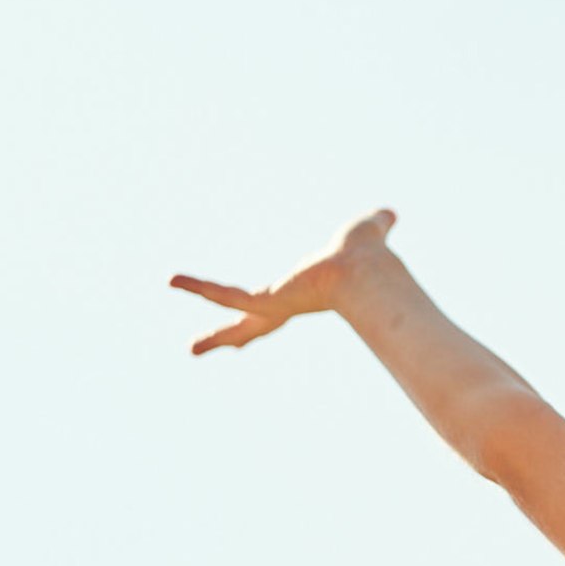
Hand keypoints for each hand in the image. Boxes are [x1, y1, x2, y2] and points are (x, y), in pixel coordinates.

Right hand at [172, 209, 398, 354]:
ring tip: (190, 351)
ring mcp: (275, 307)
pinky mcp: (266, 302)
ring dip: (214, 337)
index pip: (275, 304)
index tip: (247, 316)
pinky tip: (173, 280)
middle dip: (228, 337)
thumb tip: (391, 214)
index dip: (261, 309)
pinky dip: (198, 286)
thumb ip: (376, 224)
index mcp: (303, 292)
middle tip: (201, 351)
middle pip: (251, 326)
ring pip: (236, 322)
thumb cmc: (367, 255)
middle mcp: (287, 305)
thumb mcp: (367, 231)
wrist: (365, 271)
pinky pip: (225, 294)